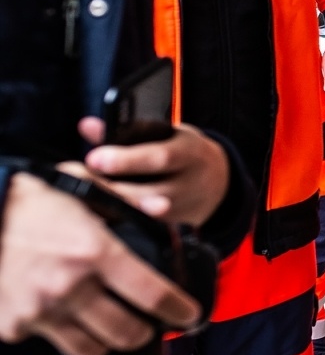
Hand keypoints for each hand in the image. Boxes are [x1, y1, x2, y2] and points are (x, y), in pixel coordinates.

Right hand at [0, 171, 200, 354]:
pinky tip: (58, 313)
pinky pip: (47, 342)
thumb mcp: (81, 186)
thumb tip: (164, 208)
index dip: (180, 311)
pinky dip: (56, 333)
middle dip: (144, 333)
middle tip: (146, 324)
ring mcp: (38, 310)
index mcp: (94, 252)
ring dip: (104, 342)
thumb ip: (127, 198)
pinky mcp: (11, 325)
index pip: (153, 295)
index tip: (191, 316)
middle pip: (127, 334)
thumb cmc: (29, 200)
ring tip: (106, 324)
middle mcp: (69, 286)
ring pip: (90, 350)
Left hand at [78, 118, 229, 226]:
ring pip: (146, 215)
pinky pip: (145, 228)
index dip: (127, 160)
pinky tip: (96, 216)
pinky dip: (119, 223)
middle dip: (111, 188)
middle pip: (150, 192)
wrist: (218, 183)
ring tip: (82, 199)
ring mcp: (183, 209)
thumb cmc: (182, 153)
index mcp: (190, 152)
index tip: (94, 158)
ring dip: (112, 207)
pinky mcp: (174, 228)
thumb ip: (128, 132)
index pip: (160, 157)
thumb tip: (87, 126)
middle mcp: (190, 183)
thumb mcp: (165, 134)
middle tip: (77, 182)